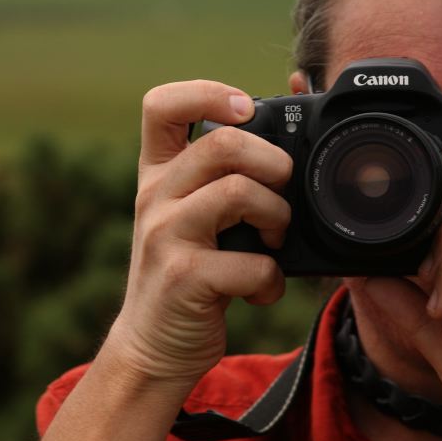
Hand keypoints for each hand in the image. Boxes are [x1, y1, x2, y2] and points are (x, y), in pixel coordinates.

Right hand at [105, 80, 293, 390]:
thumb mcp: (195, 218)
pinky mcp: (184, 278)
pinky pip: (251, 262)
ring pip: (239, 192)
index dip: (207, 93)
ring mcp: (166, 236)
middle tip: (282, 191)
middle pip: (224, 144)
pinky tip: (261, 290)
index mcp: (159, 174)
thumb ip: (225, 180)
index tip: (244, 109)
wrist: (153, 347)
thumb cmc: (190, 274)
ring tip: (275, 240)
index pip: (161, 105)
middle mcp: (155, 197)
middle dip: (274, 164)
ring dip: (277, 216)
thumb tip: (288, 144)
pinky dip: (271, 280)